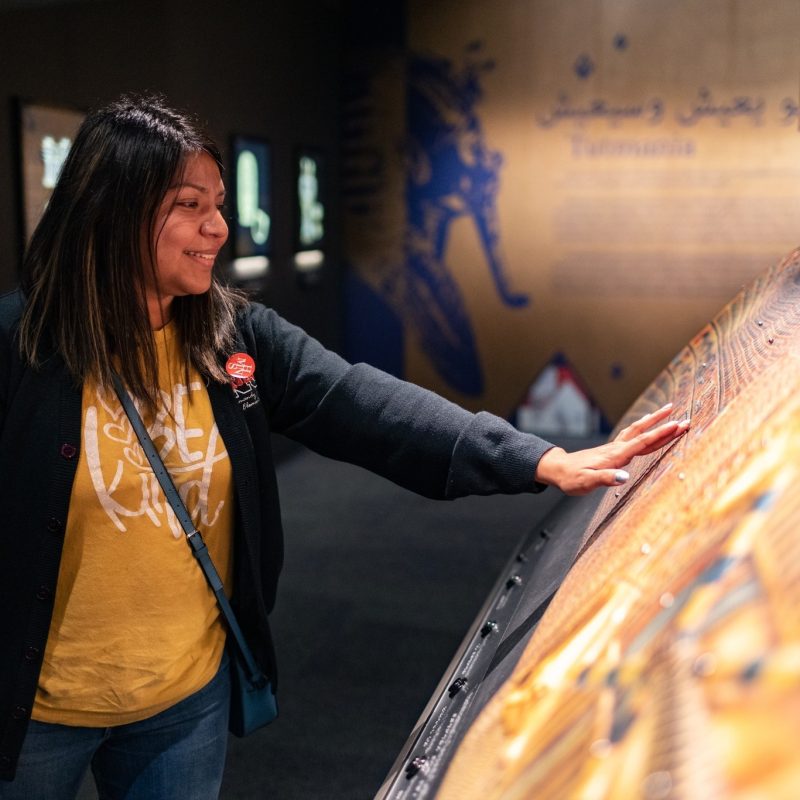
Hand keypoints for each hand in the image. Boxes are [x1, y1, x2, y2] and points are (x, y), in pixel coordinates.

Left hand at [534, 403, 689, 495]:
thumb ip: (605, 478)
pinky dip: (643, 429)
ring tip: (669, 411)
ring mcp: (615, 448)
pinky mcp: (612, 450)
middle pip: (644, 432)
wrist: (558, 469)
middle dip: (664, 425)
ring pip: (638, 431)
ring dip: (654, 422)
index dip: (661, 434)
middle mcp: (617, 448)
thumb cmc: (571, 478)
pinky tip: (646, 426)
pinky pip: (632, 436)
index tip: (678, 426)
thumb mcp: (586, 482)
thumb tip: (624, 477)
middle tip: (684, 418)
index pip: (642, 442)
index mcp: (615, 455)